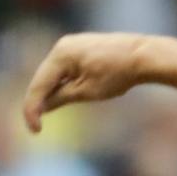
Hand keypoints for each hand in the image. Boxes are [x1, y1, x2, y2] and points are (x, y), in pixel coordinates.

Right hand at [21, 32, 166, 132]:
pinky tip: (63, 98)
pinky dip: (61, 84)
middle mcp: (62, 46)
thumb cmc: (118, 74)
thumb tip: (41, 107)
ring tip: (46, 115)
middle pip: (42, 78)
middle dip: (38, 101)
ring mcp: (71, 45)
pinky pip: (64, 69)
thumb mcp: (86, 91)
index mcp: (60, 54)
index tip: (35, 130)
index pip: (38, 85)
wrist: (144, 55)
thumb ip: (60, 98)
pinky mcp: (81, 48)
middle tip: (36, 126)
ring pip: (53, 74)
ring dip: (49, 93)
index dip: (32, 109)